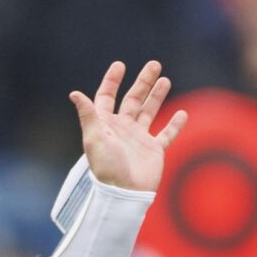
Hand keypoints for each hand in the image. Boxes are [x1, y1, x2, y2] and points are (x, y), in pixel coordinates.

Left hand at [70, 60, 186, 191]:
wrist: (124, 192)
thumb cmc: (106, 166)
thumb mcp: (94, 138)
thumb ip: (87, 115)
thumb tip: (74, 93)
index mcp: (105, 124)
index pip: (107, 97)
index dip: (112, 81)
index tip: (120, 65)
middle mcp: (121, 128)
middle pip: (132, 99)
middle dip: (143, 81)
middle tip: (154, 64)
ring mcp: (138, 139)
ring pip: (150, 111)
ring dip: (157, 96)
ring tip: (166, 79)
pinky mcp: (153, 150)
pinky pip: (166, 134)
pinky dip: (175, 125)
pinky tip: (182, 113)